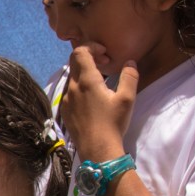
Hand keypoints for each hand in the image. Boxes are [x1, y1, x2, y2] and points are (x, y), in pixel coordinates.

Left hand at [61, 43, 137, 161]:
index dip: (91, 46)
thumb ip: (129, 76)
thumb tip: (130, 62)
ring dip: (83, 73)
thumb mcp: (127, 99)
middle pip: (74, 62)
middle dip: (88, 57)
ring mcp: (66, 99)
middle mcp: (72, 87)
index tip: (104, 53)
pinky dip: (78, 86)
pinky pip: (68, 91)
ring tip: (99, 82)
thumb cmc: (113, 123)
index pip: (80, 51)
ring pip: (71, 77)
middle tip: (104, 64)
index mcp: (87, 80)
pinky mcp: (64, 110)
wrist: (97, 149)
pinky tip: (91, 97)